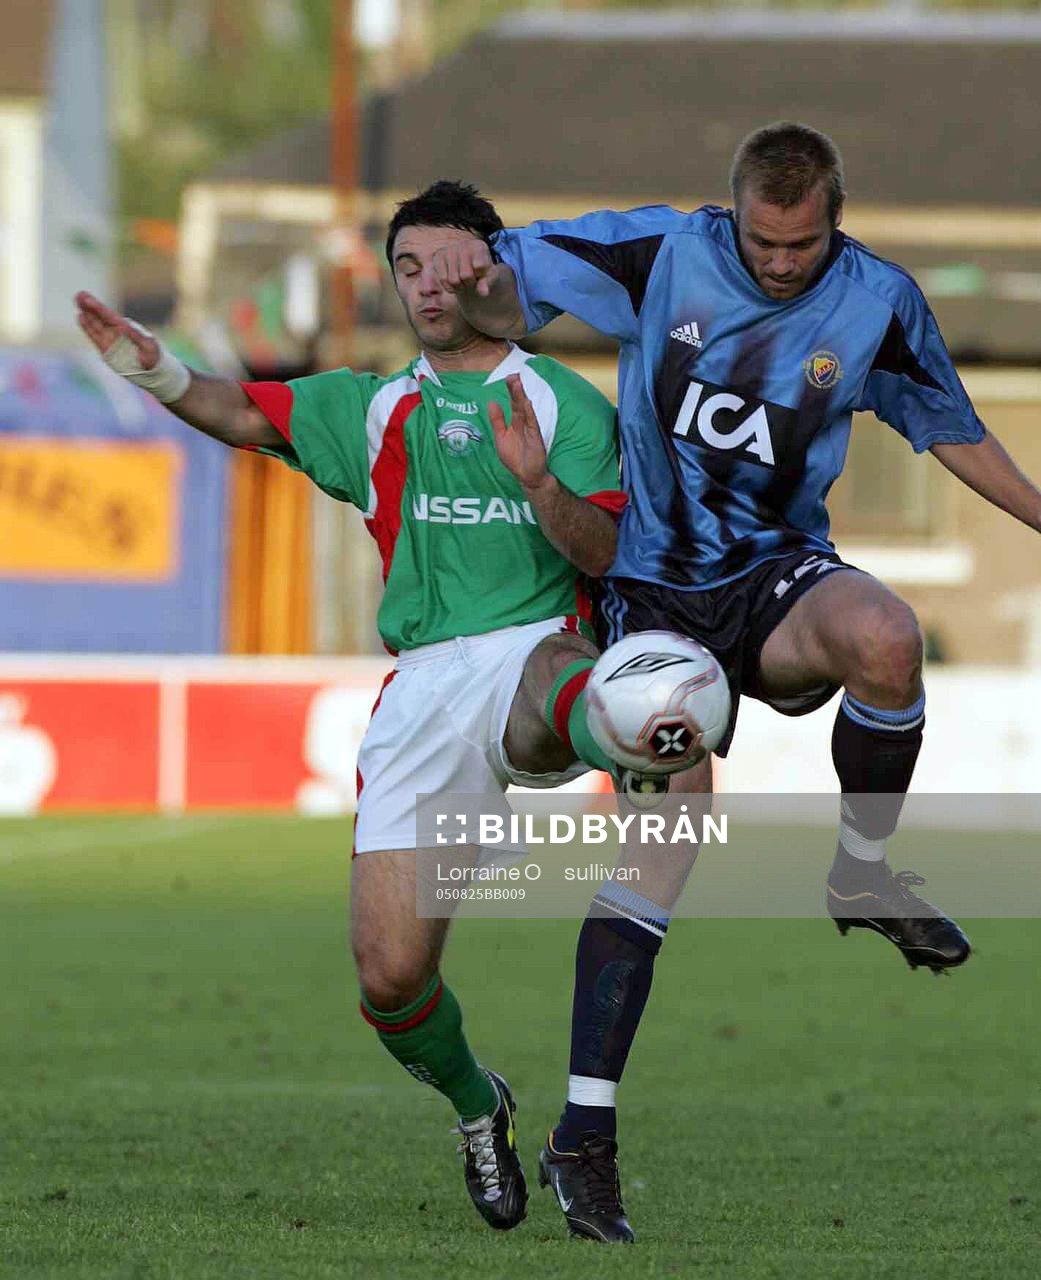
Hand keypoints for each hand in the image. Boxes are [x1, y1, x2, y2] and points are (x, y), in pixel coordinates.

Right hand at [74, 291, 158, 368]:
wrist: (152, 370)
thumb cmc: (154, 356)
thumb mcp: (149, 346)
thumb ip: (137, 336)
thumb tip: (125, 326)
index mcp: (126, 328)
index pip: (109, 315)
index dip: (98, 307)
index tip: (88, 299)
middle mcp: (116, 331)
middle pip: (100, 316)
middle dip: (89, 306)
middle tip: (79, 294)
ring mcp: (110, 339)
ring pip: (95, 324)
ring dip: (86, 314)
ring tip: (77, 301)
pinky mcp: (105, 348)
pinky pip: (94, 336)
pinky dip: (88, 327)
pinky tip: (81, 317)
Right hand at [433, 238, 495, 296]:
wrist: (468, 270)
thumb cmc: (481, 273)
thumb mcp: (489, 278)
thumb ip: (487, 283)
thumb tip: (484, 293)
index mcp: (479, 246)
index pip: (479, 266)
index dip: (480, 276)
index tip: (481, 273)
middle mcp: (463, 244)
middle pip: (465, 275)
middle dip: (469, 283)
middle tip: (471, 280)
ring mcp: (449, 249)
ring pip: (453, 280)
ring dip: (459, 287)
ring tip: (463, 281)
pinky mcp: (438, 257)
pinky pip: (443, 280)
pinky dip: (450, 287)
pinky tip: (454, 282)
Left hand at [489, 374, 551, 491]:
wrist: (527, 475)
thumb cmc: (515, 457)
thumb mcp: (501, 437)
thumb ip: (497, 421)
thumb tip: (492, 402)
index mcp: (515, 421)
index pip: (513, 402)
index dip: (511, 390)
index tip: (508, 376)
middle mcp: (524, 422)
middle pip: (519, 402)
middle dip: (516, 389)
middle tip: (513, 375)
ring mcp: (530, 428)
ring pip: (525, 410)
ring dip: (521, 397)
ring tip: (518, 383)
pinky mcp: (536, 437)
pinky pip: (532, 423)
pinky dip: (529, 413)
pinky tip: (527, 403)